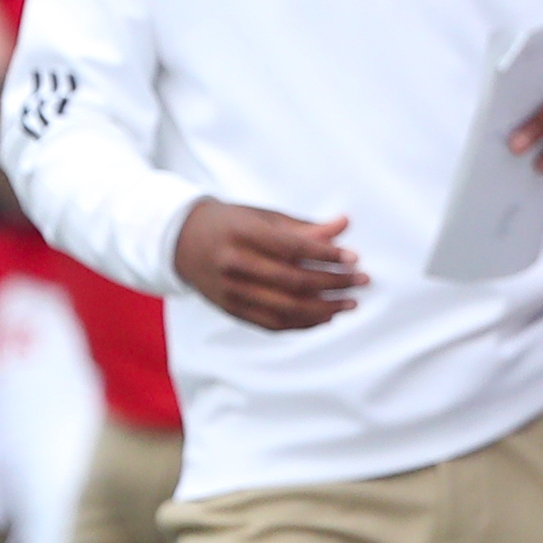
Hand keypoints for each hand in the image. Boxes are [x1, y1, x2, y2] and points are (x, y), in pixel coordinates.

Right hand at [173, 200, 365, 331]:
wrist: (180, 241)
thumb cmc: (228, 224)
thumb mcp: (262, 217)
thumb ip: (302, 227)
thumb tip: (344, 226)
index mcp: (242, 234)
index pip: (294, 249)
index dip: (328, 256)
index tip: (354, 258)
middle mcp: (233, 264)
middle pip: (294, 282)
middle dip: (335, 283)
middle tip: (361, 281)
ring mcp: (230, 290)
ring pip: (286, 308)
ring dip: (325, 309)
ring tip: (350, 304)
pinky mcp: (230, 308)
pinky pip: (272, 323)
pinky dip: (302, 324)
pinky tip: (324, 318)